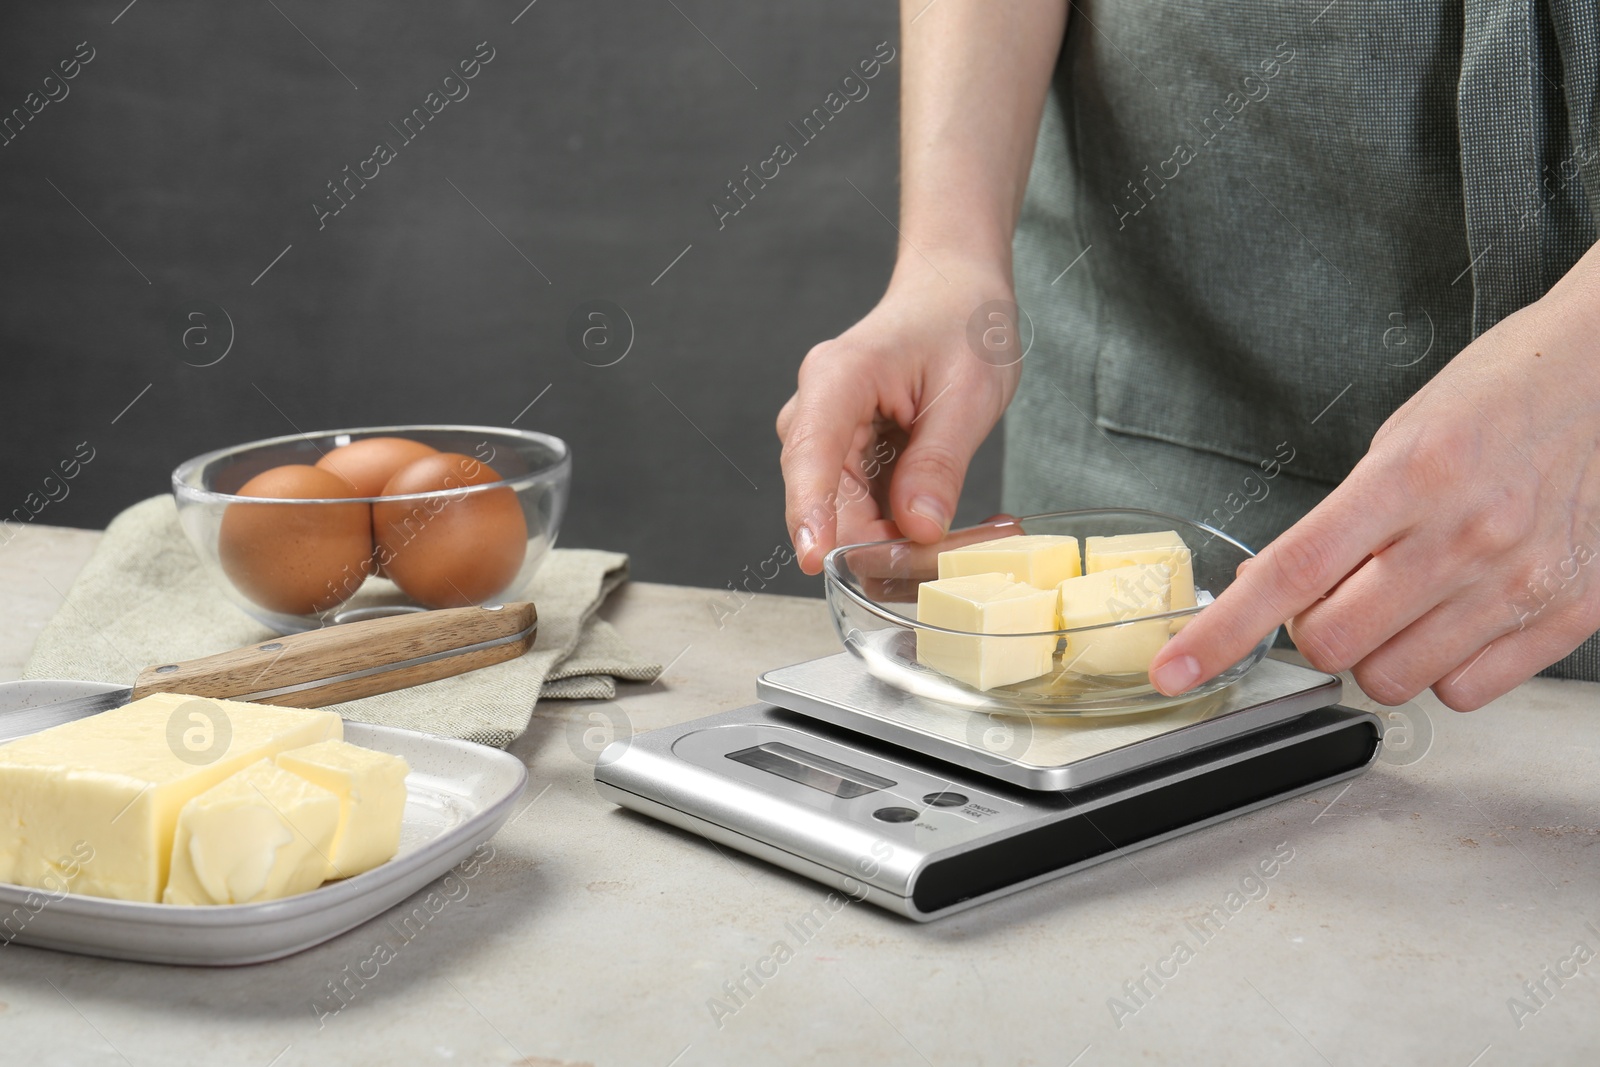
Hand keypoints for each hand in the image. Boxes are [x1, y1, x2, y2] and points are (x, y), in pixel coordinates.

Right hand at [777, 258, 1021, 573]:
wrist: (955, 294)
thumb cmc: (961, 325)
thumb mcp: (969, 394)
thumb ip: (940, 464)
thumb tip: (918, 530)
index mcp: (838, 378)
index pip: (809, 453)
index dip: (810, 512)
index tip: (815, 560)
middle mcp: (819, 409)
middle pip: (825, 497)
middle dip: (873, 539)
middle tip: (941, 556)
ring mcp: (828, 435)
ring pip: (844, 511)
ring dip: (892, 534)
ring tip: (958, 531)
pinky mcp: (845, 455)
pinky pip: (862, 506)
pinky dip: (898, 522)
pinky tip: (939, 516)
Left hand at [1149, 251, 1599, 709]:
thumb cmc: (1498, 398)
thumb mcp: (1398, 439)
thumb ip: (1341, 521)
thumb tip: (1274, 590)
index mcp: (1409, 476)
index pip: (1290, 573)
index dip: (1222, 632)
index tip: (1174, 667)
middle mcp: (1464, 534)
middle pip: (1332, 643)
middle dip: (1314, 631)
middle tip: (1337, 597)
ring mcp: (1518, 580)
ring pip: (1393, 678)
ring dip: (1377, 653)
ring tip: (1406, 601)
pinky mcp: (1567, 612)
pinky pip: (1466, 690)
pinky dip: (1444, 668)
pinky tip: (1456, 618)